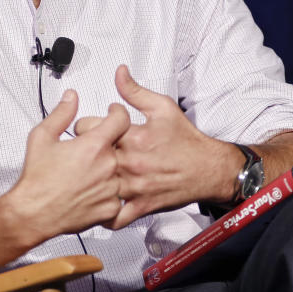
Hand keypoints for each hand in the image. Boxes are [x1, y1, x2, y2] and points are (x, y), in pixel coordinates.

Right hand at [6, 90, 130, 244]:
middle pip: (119, 145)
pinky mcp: (111, 208)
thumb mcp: (42, 137)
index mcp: (94, 145)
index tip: (113, 113)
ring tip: (85, 174)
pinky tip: (90, 191)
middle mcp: (107, 166)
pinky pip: (117, 195)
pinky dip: (107, 193)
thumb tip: (71, 97)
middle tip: (86, 152)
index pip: (121, 119)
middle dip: (105, 145)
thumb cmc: (37, 179)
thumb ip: (61, 113)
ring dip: (107, 170)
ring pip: (118, 170)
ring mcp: (111, 188)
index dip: (118, 112)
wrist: (33, 214)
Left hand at [78, 66, 242, 228]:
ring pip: (95, 187)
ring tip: (92, 173)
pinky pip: (114, 218)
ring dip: (91, 180)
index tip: (94, 126)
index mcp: (132, 136)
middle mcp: (129, 163)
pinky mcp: (140, 206)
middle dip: (84, 151)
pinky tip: (103, 203)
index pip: (88, 127)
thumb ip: (135, 91)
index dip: (87, 124)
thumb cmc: (187, 140)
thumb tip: (119, 73)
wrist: (209, 169)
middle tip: (88, 149)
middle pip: (86, 156)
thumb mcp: (162, 107)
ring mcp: (133, 187)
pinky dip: (105, 214)